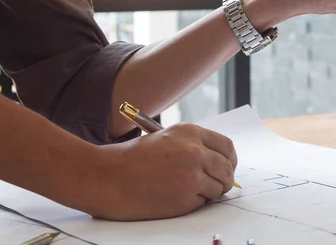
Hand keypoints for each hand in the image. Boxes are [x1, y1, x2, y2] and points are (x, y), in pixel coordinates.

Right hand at [89, 123, 237, 220]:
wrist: (106, 176)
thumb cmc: (130, 159)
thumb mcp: (165, 139)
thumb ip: (192, 146)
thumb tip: (218, 163)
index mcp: (190, 132)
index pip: (226, 147)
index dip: (229, 160)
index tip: (226, 168)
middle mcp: (195, 151)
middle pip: (227, 169)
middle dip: (224, 179)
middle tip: (216, 186)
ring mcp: (192, 174)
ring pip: (218, 188)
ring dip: (209, 193)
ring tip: (186, 191)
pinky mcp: (185, 196)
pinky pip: (202, 202)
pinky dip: (194, 203)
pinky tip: (173, 197)